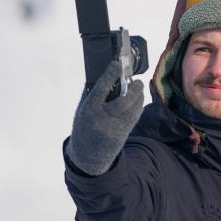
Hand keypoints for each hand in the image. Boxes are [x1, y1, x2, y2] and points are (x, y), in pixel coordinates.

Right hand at [66, 60, 144, 175]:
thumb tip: (104, 73)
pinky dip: (138, 106)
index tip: (117, 64)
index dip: (110, 75)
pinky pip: (134, 117)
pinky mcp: (123, 135)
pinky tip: (138, 100)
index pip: (101, 89)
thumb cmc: (83, 128)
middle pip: (124, 101)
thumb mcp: (81, 110)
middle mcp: (102, 119)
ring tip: (138, 88)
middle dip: (134, 89)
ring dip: (139, 97)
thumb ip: (90, 94)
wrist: (87, 155)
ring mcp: (114, 128)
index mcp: (89, 110)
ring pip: (133, 109)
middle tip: (137, 81)